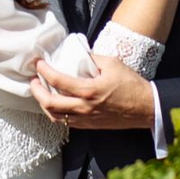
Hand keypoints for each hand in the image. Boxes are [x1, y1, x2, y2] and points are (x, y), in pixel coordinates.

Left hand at [33, 53, 157, 130]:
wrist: (146, 108)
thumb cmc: (131, 84)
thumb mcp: (112, 63)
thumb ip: (92, 58)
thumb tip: (77, 53)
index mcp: (89, 90)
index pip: (57, 81)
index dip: (44, 71)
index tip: (39, 64)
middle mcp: (84, 107)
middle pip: (49, 104)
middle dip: (36, 91)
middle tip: (33, 80)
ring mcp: (86, 119)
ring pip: (55, 117)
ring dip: (44, 104)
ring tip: (41, 93)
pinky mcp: (89, 125)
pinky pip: (66, 122)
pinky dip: (56, 113)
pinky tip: (56, 104)